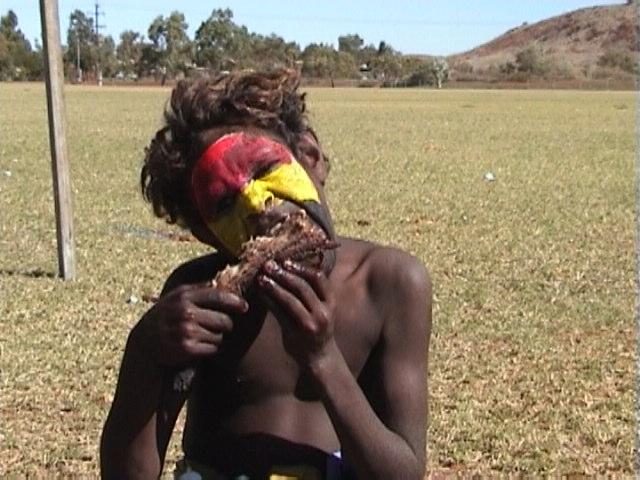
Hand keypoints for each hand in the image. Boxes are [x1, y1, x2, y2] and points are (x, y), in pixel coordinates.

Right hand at [133, 284, 247, 366]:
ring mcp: (185, 330)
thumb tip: (226, 281)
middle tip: (221, 326)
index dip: (235, 302)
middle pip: (223, 320)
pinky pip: (212, 348)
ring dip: (217, 338)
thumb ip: (199, 290)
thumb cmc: (168, 315)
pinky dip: (210, 349)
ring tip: (204, 336)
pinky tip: (199, 346)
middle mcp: (185, 312)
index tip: (244, 307)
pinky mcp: (186, 348)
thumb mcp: (178, 297)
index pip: (217, 296)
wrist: (145, 341)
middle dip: (226, 325)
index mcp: (185, 296)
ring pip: (219, 336)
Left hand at [257, 259, 336, 368]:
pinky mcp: (295, 333)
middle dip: (284, 274)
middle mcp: (323, 312)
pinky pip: (280, 313)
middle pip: (302, 287)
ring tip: (261, 277)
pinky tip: (261, 293)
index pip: (318, 278)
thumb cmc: (318, 327)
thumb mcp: (323, 309)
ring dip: (274, 287)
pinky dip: (269, 301)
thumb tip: (291, 267)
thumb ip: (313, 291)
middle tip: (269, 265)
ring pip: (290, 300)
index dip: (302, 267)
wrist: (319, 357)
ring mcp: (310, 324)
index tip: (286, 260)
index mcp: (331, 302)